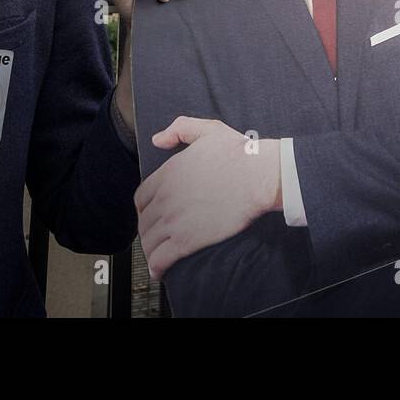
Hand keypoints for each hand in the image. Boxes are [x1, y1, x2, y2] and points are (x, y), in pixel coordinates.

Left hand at [135, 116, 280, 278]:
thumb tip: (158, 140)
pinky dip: (156, 267)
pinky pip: (160, 258)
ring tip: (158, 255)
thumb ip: (179, 129)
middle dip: (148, 230)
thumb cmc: (238, 154)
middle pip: (144, 221)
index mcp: (167, 173)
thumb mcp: (207, 129)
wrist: (258, 177)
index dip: (144, 209)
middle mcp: (165, 197)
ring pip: (149, 241)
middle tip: (157, 236)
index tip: (151, 215)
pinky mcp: (186, 240)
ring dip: (150, 250)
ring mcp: (174, 220)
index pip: (141, 197)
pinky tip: (159, 271)